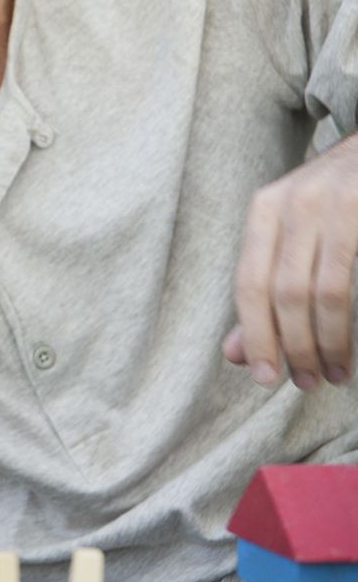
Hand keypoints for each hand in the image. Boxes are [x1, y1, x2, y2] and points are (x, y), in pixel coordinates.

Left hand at [225, 135, 357, 388]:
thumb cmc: (340, 199)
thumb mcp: (293, 233)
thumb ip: (265, 290)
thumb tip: (236, 354)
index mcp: (266, 208)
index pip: (249, 283)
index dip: (255, 334)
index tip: (264, 377)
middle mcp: (297, 202)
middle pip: (283, 291)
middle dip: (293, 346)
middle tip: (307, 382)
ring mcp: (340, 202)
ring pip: (323, 290)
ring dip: (328, 341)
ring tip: (335, 373)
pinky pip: (356, 277)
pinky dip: (351, 321)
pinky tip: (353, 347)